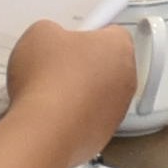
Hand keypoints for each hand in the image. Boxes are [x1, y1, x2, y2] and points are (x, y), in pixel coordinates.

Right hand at [6, 13, 141, 134]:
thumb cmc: (47, 77)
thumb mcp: (40, 33)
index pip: (112, 32)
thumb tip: (52, 42)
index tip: (67, 41)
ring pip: (99, 94)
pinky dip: (73, 117)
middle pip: (107, 64)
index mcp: (119, 47)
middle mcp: (127, 79)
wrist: (44, 130)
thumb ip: (53, 31)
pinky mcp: (104, 136)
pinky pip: (89, 119)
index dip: (86, 34)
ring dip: (79, 92)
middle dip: (83, 64)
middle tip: (55, 66)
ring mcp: (118, 110)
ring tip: (48, 94)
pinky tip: (50, 116)